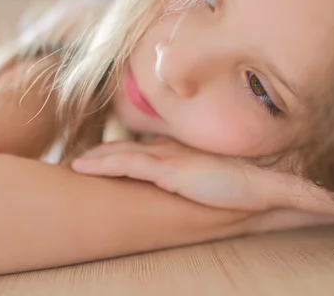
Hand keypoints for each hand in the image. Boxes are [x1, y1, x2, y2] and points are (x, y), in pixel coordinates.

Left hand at [71, 138, 298, 210]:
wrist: (262, 184)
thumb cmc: (241, 184)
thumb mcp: (210, 178)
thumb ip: (194, 177)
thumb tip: (183, 182)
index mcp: (178, 153)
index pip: (139, 149)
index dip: (115, 152)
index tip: (93, 158)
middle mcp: (169, 151)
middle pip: (124, 148)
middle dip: (99, 154)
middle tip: (74, 162)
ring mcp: (169, 159)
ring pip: (120, 154)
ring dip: (94, 158)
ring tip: (71, 165)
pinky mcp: (171, 171)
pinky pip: (129, 164)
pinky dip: (104, 163)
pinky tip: (82, 167)